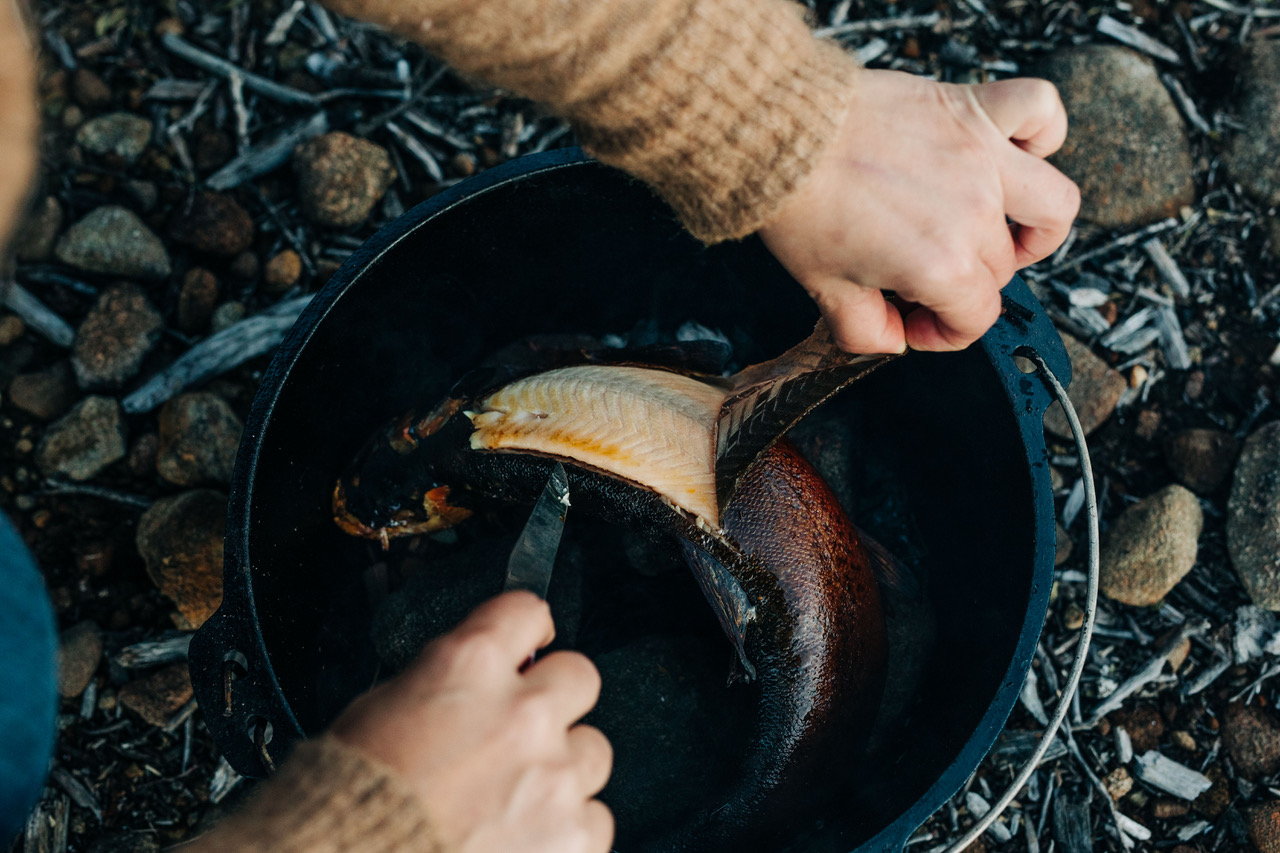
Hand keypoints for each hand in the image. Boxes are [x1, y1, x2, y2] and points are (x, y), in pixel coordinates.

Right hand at [333, 592, 612, 852]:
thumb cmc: (351, 798)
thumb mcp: (380, 710)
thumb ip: (444, 684)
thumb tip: (475, 682)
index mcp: (469, 666)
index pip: (527, 612)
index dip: (526, 631)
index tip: (528, 647)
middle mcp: (523, 713)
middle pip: (579, 677)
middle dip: (552, 700)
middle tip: (520, 732)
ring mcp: (554, 777)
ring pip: (592, 751)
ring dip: (561, 769)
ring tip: (513, 799)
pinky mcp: (573, 837)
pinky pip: (593, 819)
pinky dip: (564, 831)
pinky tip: (521, 839)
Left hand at [758, 70, 1079, 353]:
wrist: (780, 133)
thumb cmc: (799, 205)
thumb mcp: (823, 289)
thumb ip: (865, 331)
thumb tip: (894, 341)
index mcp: (939, 264)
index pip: (975, 317)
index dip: (946, 331)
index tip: (917, 322)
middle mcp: (972, 212)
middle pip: (1000, 268)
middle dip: (964, 285)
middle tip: (923, 278)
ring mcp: (980, 157)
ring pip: (1054, 203)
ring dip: (1040, 229)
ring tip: (1009, 235)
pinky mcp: (973, 108)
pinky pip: (1041, 110)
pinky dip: (1042, 131)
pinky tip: (1019, 151)